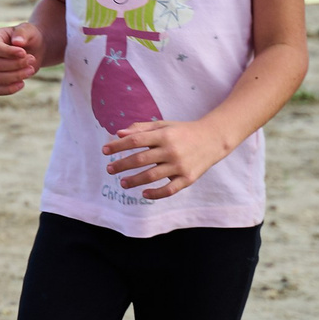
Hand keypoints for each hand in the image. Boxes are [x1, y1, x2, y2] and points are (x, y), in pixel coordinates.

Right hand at [0, 23, 40, 95]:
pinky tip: (22, 83)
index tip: (24, 53)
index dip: (9, 52)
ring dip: (16, 76)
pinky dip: (9, 89)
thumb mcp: (29, 30)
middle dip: (17, 64)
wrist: (35, 48)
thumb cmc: (30, 37)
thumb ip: (22, 33)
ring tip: (31, 70)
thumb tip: (17, 42)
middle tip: (32, 59)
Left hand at [103, 119, 230, 197]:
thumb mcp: (163, 125)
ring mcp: (180, 166)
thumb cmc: (183, 131)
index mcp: (163, 135)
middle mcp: (171, 150)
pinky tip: (144, 194)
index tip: (105, 151)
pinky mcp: (188, 178)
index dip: (118, 146)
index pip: (135, 140)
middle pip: (140, 159)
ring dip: (134, 180)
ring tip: (122, 183)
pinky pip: (169, 189)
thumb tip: (119, 134)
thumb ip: (141, 129)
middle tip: (109, 169)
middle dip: (121, 165)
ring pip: (152, 176)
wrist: (213, 139)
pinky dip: (156, 194)